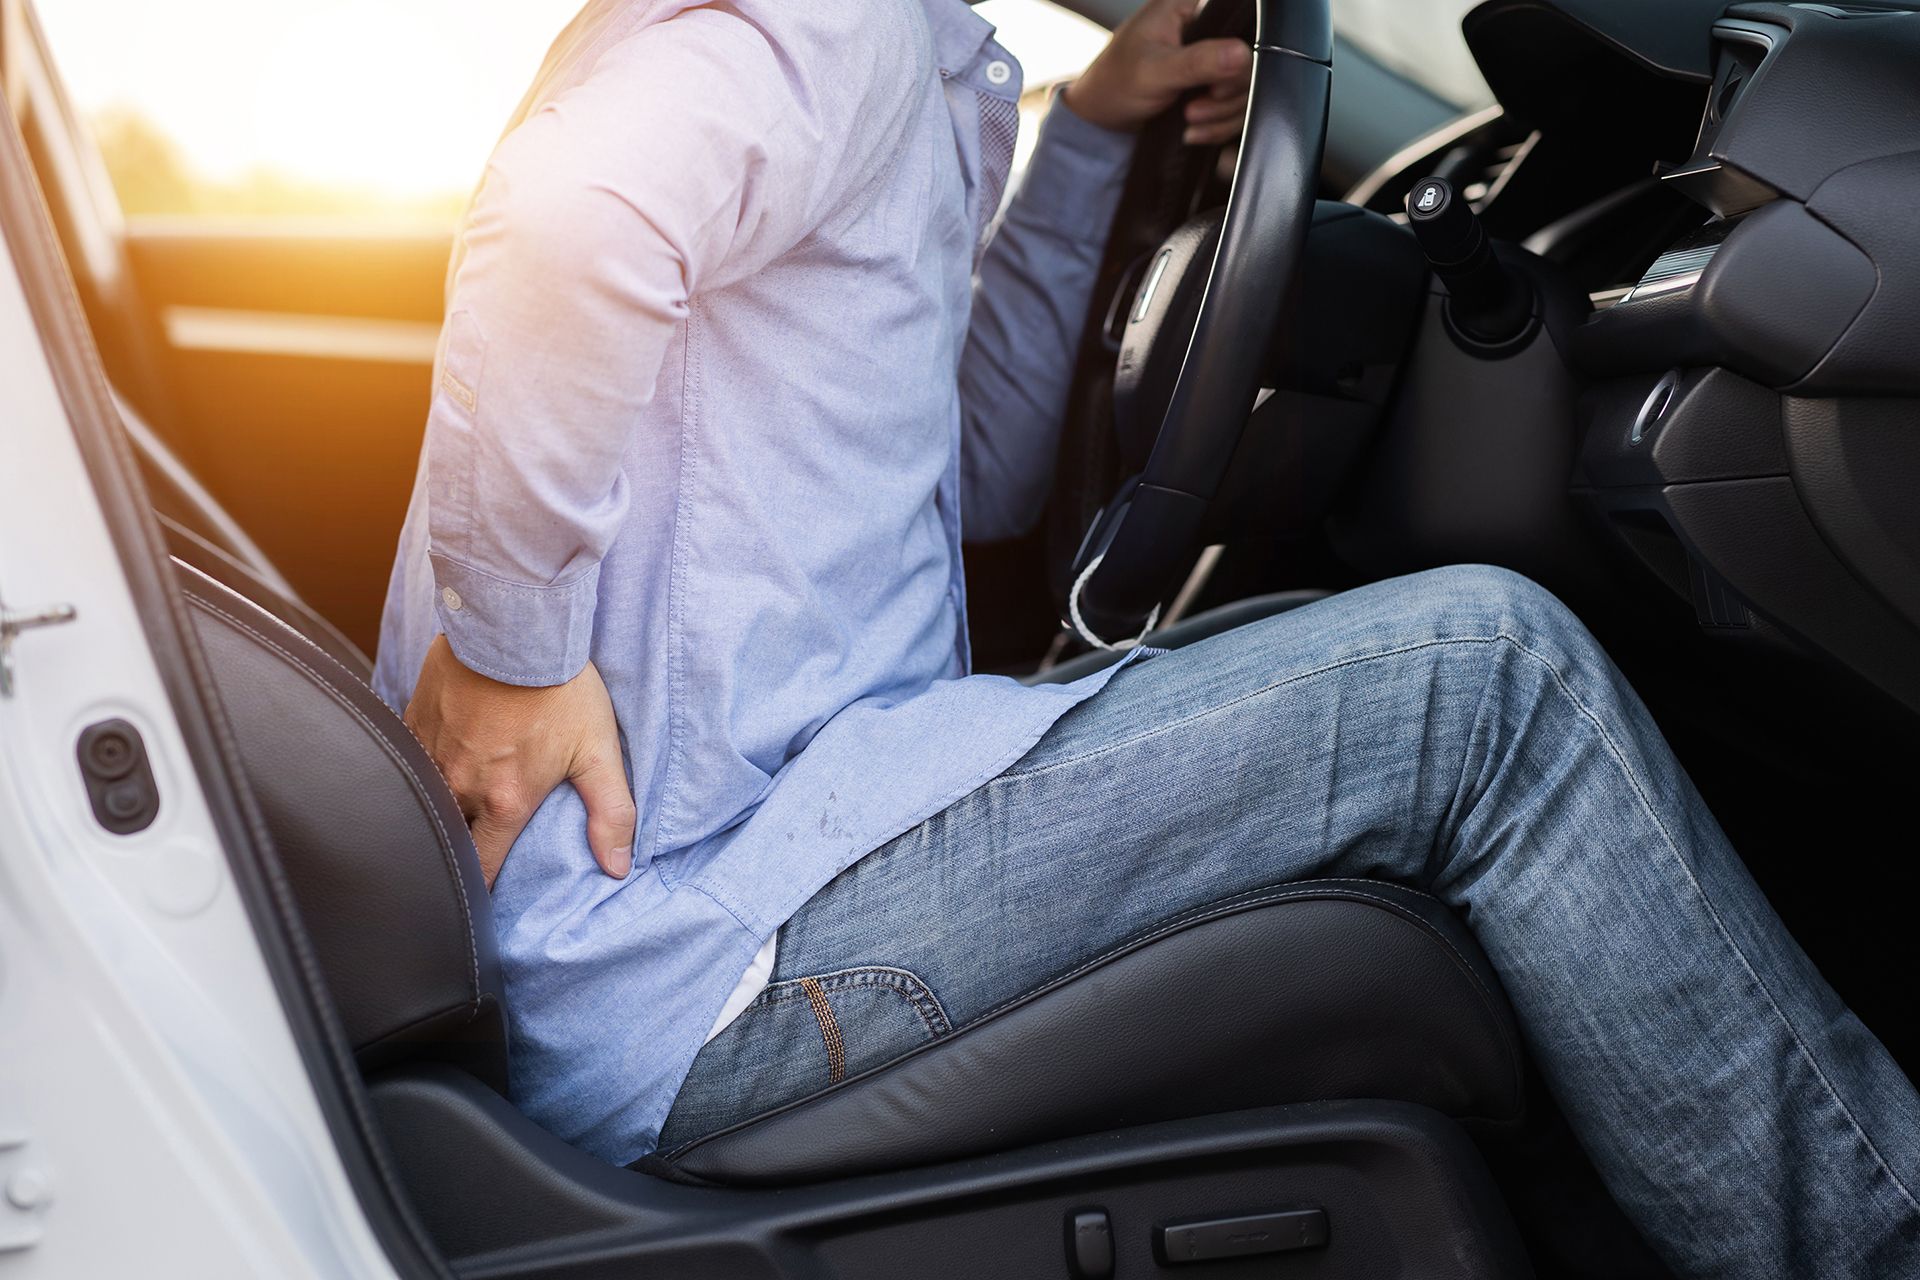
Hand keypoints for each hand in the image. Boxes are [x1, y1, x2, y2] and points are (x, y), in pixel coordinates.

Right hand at [405, 635, 635, 887]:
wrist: (515, 627)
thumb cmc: (561, 689)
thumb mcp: (598, 751)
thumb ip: (611, 813)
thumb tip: (617, 868)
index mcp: (504, 802)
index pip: (483, 869)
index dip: (486, 888)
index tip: (490, 894)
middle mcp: (459, 787)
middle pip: (450, 841)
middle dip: (459, 851)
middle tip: (472, 852)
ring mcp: (430, 756)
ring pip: (425, 804)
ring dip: (440, 812)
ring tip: (454, 813)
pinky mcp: (413, 726)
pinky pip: (410, 765)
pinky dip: (422, 774)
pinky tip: (439, 766)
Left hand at [1062, 0, 1253, 145]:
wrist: (1101, 122)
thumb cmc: (1113, 84)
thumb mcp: (1154, 71)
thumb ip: (1198, 62)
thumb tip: (1241, 54)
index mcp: (1187, 7)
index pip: (1236, 16)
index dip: (1237, 49)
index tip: (1216, 80)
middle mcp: (1203, 30)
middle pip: (1247, 57)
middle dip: (1226, 93)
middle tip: (1194, 108)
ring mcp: (1209, 61)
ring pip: (1243, 87)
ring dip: (1221, 114)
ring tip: (1189, 121)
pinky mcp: (1210, 88)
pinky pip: (1233, 107)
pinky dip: (1218, 125)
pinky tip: (1193, 131)